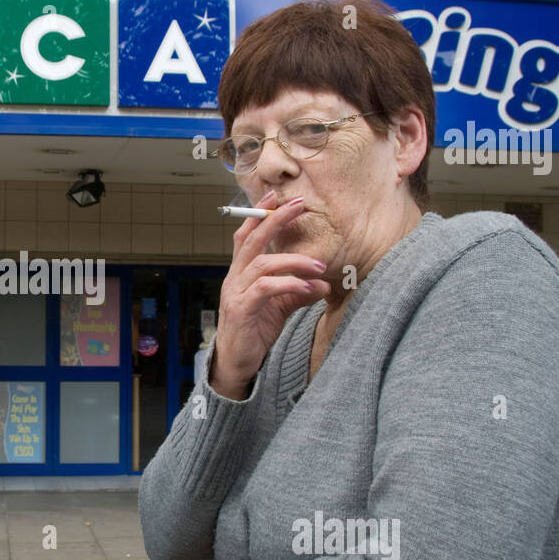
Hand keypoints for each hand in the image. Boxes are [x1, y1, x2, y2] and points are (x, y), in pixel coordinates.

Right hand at [210, 190, 330, 398]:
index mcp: (241, 273)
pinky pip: (265, 289)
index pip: (247, 236)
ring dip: (294, 261)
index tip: (278, 196)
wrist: (236, 363)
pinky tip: (309, 288)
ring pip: (262, 264)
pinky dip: (289, 284)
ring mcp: (235, 293)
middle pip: (252, 240)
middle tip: (298, 205)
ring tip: (319, 267)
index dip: (260, 214)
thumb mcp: (280, 307)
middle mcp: (234, 278)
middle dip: (274, 219)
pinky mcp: (241, 310)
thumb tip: (324, 283)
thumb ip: (298, 292)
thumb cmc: (254, 331)